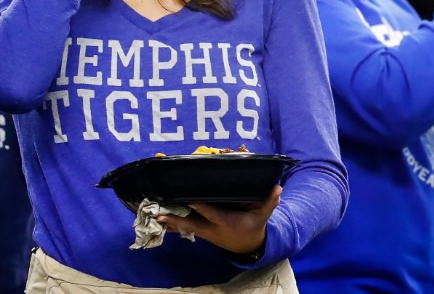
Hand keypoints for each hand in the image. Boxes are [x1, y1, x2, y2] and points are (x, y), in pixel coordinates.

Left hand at [159, 184, 279, 257]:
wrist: (247, 245)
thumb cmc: (254, 225)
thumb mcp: (263, 214)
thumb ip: (270, 201)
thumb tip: (278, 188)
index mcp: (226, 222)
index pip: (212, 214)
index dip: (202, 208)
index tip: (191, 200)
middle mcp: (213, 228)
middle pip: (192, 224)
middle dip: (177, 219)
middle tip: (161, 213)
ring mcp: (205, 232)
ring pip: (185, 227)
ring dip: (171, 222)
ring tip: (155, 216)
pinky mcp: (201, 232)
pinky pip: (185, 229)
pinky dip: (173, 225)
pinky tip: (161, 221)